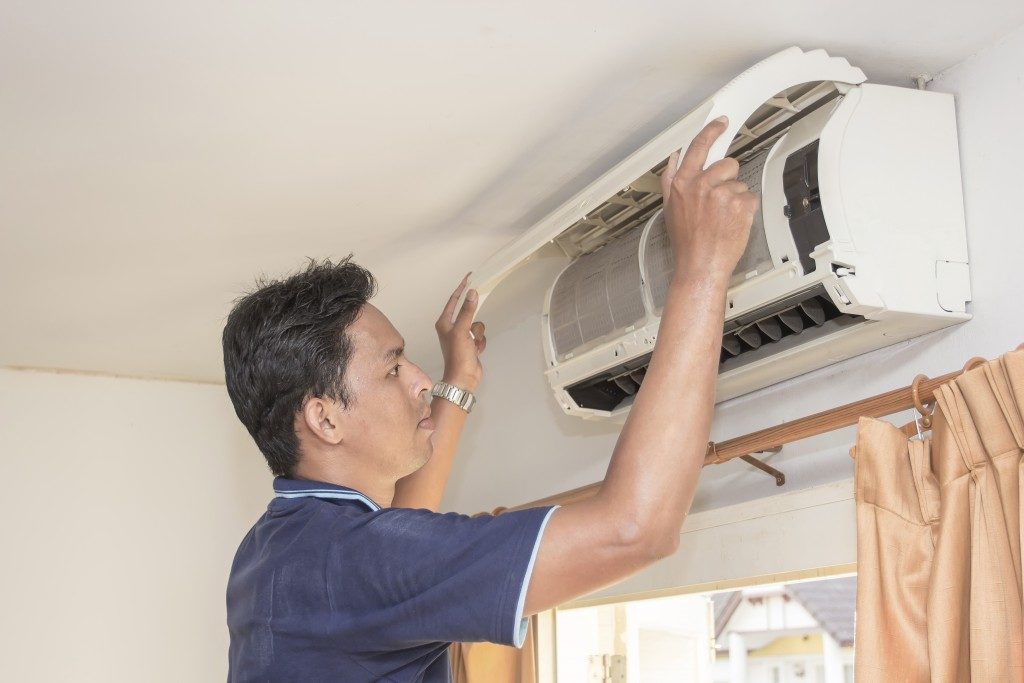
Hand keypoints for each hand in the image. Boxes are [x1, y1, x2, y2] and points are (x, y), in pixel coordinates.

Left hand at [435, 273, 486, 391]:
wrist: (463, 378)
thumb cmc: (458, 356)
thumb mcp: (462, 331)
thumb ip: (468, 311)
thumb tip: (472, 293)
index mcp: (444, 323)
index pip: (454, 300)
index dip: (462, 287)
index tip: (470, 276)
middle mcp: (451, 328)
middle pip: (467, 311)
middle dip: (473, 314)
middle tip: (480, 300)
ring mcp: (462, 336)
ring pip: (476, 324)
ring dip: (478, 333)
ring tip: (473, 343)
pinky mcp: (470, 344)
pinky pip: (480, 335)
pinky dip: (480, 342)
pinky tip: (476, 351)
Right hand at [660, 116, 757, 284]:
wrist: (700, 266)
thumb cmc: (687, 243)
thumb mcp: (670, 208)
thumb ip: (671, 180)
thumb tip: (675, 159)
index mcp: (683, 184)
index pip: (699, 147)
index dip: (712, 131)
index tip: (721, 123)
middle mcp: (702, 185)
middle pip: (727, 164)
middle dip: (727, 178)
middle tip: (720, 199)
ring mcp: (723, 194)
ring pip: (740, 184)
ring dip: (736, 198)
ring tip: (723, 218)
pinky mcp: (741, 205)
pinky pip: (750, 198)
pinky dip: (745, 211)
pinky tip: (733, 223)